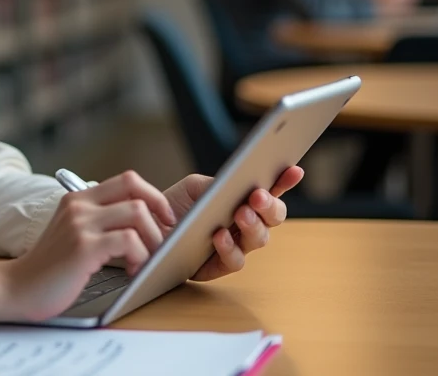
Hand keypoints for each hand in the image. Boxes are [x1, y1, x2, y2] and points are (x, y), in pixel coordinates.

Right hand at [0, 170, 175, 321]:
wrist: (16, 287)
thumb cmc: (48, 268)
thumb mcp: (72, 233)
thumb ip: (98, 222)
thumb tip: (142, 224)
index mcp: (78, 198)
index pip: (127, 179)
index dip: (153, 196)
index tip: (163, 220)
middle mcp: (79, 206)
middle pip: (137, 193)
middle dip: (159, 219)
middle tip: (162, 244)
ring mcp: (80, 225)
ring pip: (137, 214)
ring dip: (153, 240)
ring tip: (146, 261)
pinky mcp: (83, 247)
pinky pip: (129, 241)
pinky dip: (141, 256)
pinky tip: (133, 271)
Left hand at [162, 166, 302, 281]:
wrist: (143, 228)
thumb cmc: (173, 205)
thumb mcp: (195, 188)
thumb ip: (218, 184)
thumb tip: (240, 182)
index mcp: (243, 201)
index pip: (271, 191)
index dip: (285, 181)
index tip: (294, 169)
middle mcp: (244, 225)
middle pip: (272, 218)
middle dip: (270, 206)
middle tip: (258, 196)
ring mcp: (234, 246)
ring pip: (259, 239)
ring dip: (253, 225)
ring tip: (240, 212)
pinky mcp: (216, 267)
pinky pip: (234, 261)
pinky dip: (229, 247)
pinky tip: (219, 235)